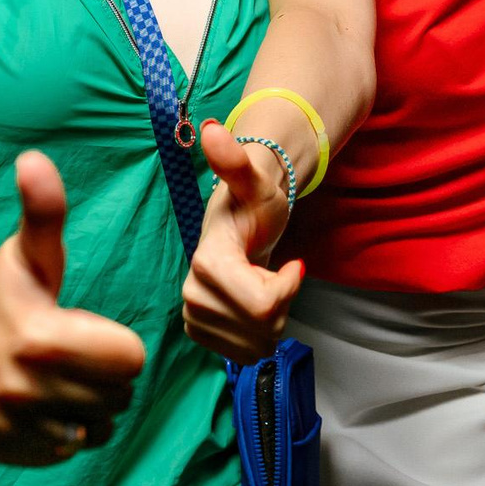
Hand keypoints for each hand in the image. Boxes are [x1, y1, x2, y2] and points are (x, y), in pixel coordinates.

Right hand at [0, 151, 146, 465]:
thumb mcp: (28, 252)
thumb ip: (43, 211)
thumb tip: (34, 160)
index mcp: (40, 338)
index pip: (129, 361)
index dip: (119, 344)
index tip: (92, 330)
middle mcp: (24, 389)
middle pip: (117, 397)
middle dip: (108, 376)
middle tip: (78, 353)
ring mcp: (12, 425)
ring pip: (95, 429)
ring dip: (90, 407)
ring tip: (64, 377)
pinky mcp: (3, 448)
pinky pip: (64, 451)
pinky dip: (63, 432)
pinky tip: (44, 404)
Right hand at [181, 120, 305, 363]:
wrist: (240, 224)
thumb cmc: (254, 204)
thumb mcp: (256, 183)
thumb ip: (235, 162)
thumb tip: (211, 130)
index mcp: (206, 264)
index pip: (262, 307)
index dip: (287, 288)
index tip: (292, 264)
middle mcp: (192, 296)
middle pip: (262, 328)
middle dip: (281, 303)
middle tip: (275, 274)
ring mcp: (194, 318)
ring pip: (257, 345)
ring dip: (273, 320)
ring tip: (264, 286)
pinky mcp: (200, 335)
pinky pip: (247, 355)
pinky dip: (260, 334)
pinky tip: (255, 305)